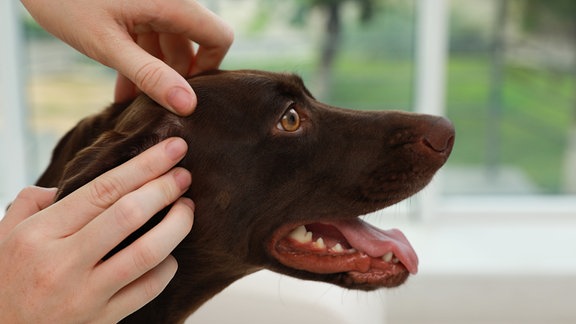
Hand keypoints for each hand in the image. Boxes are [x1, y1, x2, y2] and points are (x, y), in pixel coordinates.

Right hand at [0, 138, 193, 322]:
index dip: (144, 165)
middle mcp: (63, 264)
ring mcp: (86, 295)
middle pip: (129, 214)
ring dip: (177, 226)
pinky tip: (169, 253)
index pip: (102, 190)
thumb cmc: (6, 280)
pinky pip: (149, 288)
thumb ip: (33, 202)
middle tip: (184, 175)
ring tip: (187, 208)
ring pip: (147, 253)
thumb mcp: (5, 235)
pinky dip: (167, 266)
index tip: (173, 149)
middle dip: (165, 189)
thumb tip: (69, 183)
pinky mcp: (103, 319)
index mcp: (39, 235)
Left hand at [21, 0, 233, 114]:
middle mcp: (168, 1)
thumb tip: (188, 105)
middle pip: (191, 44)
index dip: (209, 66)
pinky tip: (122, 90)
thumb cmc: (65, 0)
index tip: (185, 92)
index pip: (218, 36)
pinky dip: (139, 63)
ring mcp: (151, 4)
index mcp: (172, 2)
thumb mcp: (108, 44)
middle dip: (175, 77)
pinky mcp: (134, 9)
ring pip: (168, 45)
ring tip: (133, 105)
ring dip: (154, 75)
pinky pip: (148, 39)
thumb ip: (149, 74)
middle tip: (153, 106)